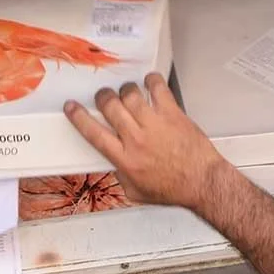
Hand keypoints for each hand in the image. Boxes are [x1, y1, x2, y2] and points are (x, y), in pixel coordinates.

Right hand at [63, 73, 228, 209]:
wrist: (201, 182)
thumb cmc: (173, 188)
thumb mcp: (135, 192)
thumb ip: (120, 175)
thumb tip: (112, 162)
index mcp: (125, 159)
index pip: (93, 133)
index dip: (78, 117)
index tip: (72, 107)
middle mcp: (137, 139)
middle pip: (110, 106)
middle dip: (103, 97)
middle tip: (105, 98)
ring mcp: (155, 124)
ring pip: (130, 94)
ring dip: (125, 90)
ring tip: (127, 93)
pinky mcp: (172, 114)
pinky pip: (157, 88)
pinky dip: (151, 81)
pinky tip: (149, 84)